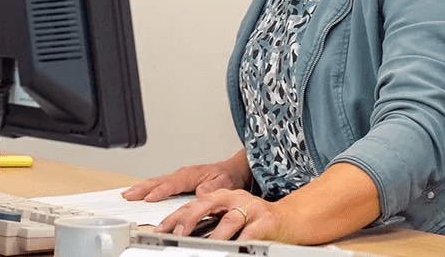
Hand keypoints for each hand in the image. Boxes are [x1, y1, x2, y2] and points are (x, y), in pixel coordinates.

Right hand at [122, 151, 251, 202]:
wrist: (233, 170)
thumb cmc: (228, 177)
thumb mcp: (224, 183)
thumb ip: (211, 188)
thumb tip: (199, 193)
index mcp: (193, 174)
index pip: (174, 183)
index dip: (161, 190)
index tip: (149, 198)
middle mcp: (184, 174)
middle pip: (160, 180)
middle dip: (143, 187)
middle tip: (128, 195)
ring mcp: (180, 176)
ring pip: (158, 181)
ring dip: (142, 187)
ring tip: (127, 193)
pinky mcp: (179, 181)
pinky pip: (161, 183)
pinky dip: (148, 187)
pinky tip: (140, 192)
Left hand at [154, 189, 291, 242]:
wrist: (285, 219)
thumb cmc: (252, 220)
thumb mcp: (226, 217)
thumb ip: (205, 222)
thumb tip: (177, 233)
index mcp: (222, 196)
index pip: (194, 204)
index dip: (176, 216)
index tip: (160, 230)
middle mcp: (235, 198)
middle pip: (208, 203)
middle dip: (190, 218)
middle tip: (177, 234)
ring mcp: (251, 208)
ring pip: (230, 219)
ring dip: (217, 234)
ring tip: (206, 246)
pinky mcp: (265, 220)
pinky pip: (251, 232)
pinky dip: (242, 240)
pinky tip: (236, 247)